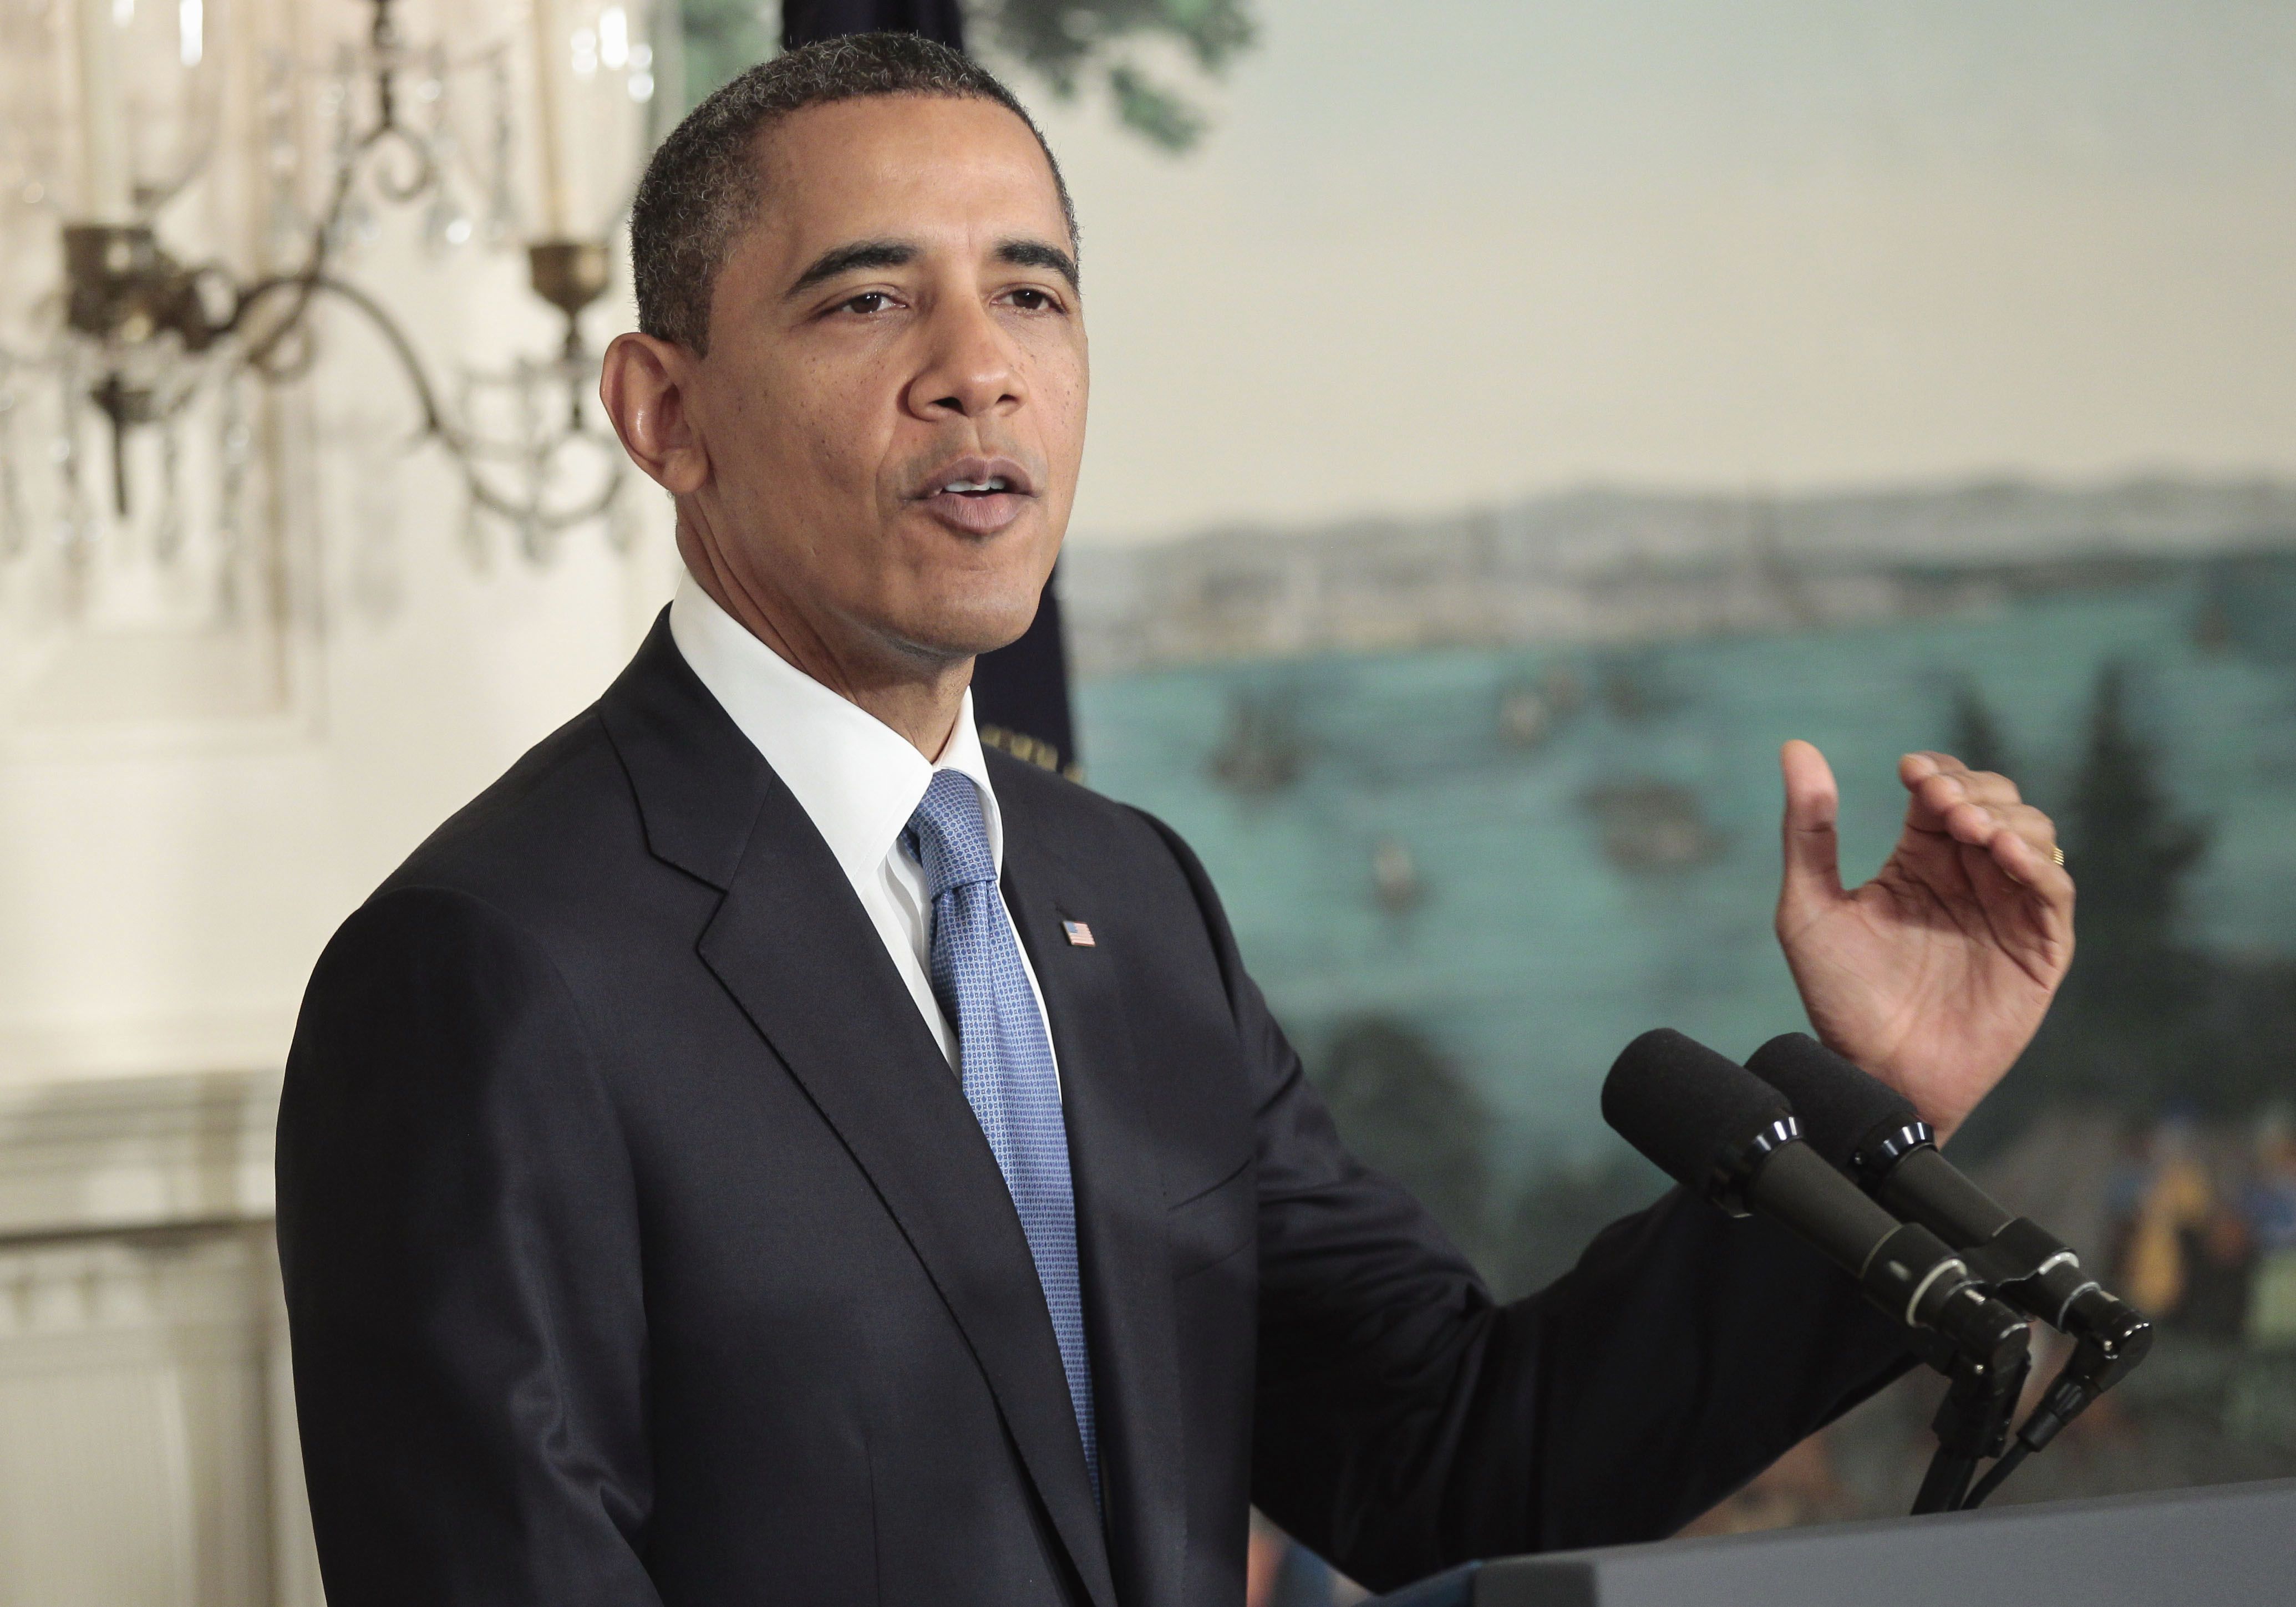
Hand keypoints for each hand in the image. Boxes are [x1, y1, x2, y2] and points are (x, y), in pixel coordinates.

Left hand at [1773, 741, 2074, 1142]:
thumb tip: (1795, 747)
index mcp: (1920, 860)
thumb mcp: (1809, 907)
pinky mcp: (2039, 948)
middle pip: (1995, 800)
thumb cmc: (1839, 997)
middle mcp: (1969, 877)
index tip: (1910, 773)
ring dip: (2006, 817)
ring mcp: (2008, 909)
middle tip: (1941, 803)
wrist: (1875, 1071)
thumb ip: (1807, 831)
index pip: (1943, 789)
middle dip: (1973, 788)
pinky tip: (2002, 852)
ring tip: (1969, 828)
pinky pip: (2056, 890)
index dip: (1936, 771)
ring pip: (2033, 833)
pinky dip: (2037, 862)